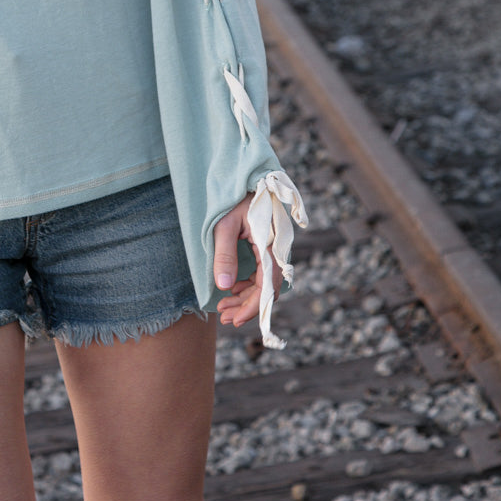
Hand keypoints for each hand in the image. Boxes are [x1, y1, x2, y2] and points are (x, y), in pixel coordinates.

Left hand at [212, 195, 281, 330]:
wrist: (242, 180)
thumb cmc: (232, 199)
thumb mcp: (224, 226)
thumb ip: (224, 255)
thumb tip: (224, 287)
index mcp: (271, 244)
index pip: (268, 285)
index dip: (253, 306)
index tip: (235, 320)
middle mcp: (276, 250)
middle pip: (267, 288)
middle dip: (245, 306)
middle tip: (223, 318)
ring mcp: (272, 250)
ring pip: (264, 283)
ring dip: (245, 298)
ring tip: (223, 309)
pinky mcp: (265, 248)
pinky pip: (261, 274)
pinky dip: (247, 286)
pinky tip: (232, 290)